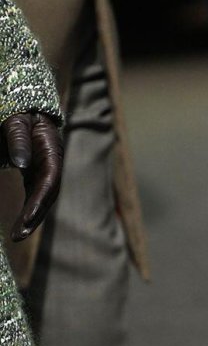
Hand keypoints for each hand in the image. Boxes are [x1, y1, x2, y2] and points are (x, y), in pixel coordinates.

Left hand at [3, 112, 63, 240]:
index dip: (39, 201)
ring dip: (32, 218)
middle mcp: (53, 163)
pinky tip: (19, 226)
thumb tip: (20, 163)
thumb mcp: (15, 122)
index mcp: (51, 149)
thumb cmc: (19, 113)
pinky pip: (34, 196)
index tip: (26, 219)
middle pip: (49, 194)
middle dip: (35, 216)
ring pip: (43, 199)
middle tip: (18, 235)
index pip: (49, 179)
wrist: (24, 109)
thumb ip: (17, 140)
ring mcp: (46, 170)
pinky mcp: (36, 175)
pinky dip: (28, 211)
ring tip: (17, 236)